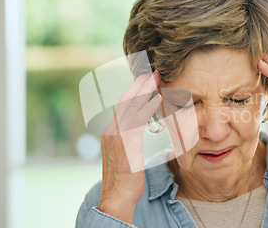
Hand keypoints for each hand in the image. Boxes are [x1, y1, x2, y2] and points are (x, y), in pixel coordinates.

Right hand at [98, 71, 161, 222]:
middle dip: (140, 84)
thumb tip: (142, 125)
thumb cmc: (125, 176)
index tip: (146, 78)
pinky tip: (157, 99)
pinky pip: (137, 120)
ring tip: (156, 78)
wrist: (117, 195)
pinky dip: (147, 107)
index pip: (122, 104)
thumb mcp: (126, 152)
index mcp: (110, 130)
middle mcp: (111, 129)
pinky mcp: (125, 143)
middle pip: (125, 100)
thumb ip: (131, 136)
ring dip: (145, 90)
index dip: (134, 90)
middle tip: (153, 72)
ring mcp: (116, 135)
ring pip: (131, 106)